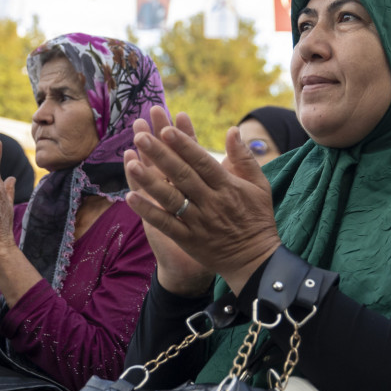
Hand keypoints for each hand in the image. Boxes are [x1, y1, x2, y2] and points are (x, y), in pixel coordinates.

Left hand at [125, 108, 280, 294]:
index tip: (166, 129)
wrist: (256, 261)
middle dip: (160, 154)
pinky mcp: (188, 240)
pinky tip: (130, 197)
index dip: (184, 145)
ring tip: (131, 163)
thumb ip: (244, 157)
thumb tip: (232, 130)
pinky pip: (165, 224)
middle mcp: (211, 202)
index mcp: (227, 186)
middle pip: (182, 175)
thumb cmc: (257, 218)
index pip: (202, 161)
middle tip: (140, 136)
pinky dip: (148, 211)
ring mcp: (198, 222)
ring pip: (171, 198)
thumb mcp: (259, 185)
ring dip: (149, 181)